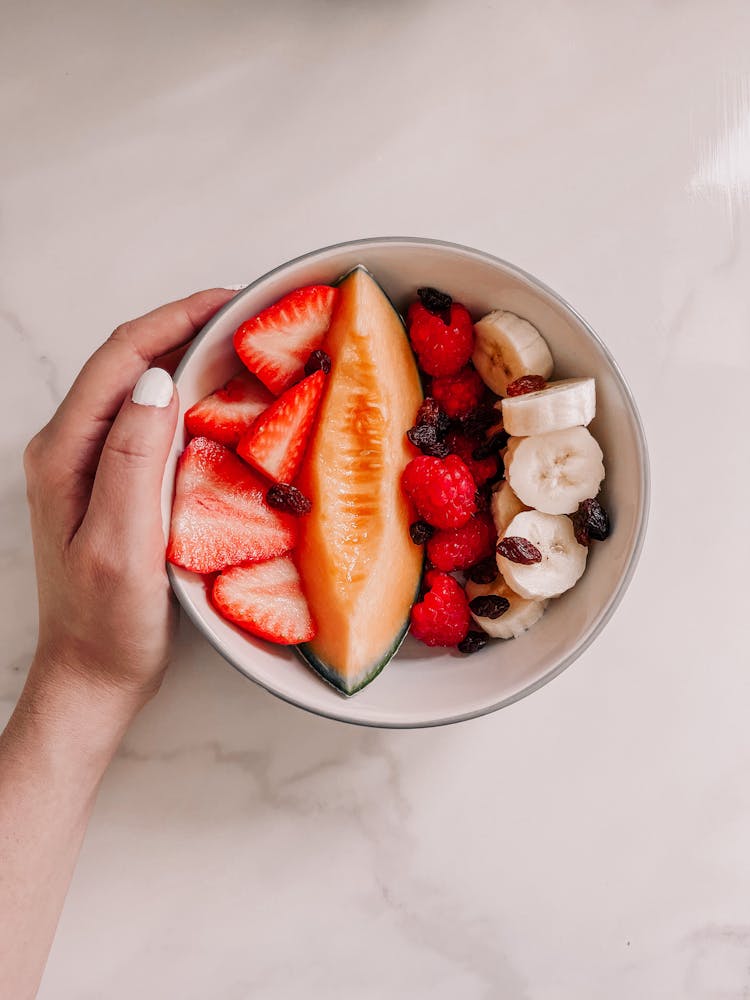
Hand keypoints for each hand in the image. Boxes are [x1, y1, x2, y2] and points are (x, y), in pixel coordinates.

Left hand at [22, 288, 235, 712]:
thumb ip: (133, 462)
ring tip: (240, 344)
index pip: (120, 360)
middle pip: (128, 362)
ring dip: (187, 358)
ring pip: (140, 388)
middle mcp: (72, 448)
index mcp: (66, 452)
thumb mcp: (120, 545)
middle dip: (184, 328)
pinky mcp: (116, 482)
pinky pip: (151, 421)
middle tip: (245, 315)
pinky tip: (221, 400)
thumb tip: (157, 383)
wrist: (93, 674)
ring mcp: (92, 464)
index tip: (227, 299)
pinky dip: (188, 398)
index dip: (173, 320)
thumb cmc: (107, 623)